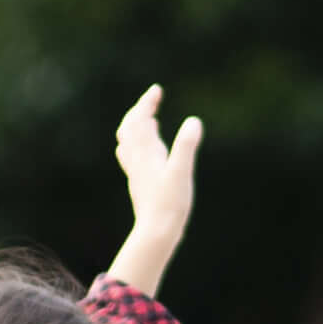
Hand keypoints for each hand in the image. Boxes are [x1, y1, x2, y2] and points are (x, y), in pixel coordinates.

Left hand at [107, 85, 201, 291]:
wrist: (155, 233)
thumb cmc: (170, 204)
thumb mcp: (182, 173)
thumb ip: (186, 146)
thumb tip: (193, 121)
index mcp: (146, 153)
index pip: (140, 120)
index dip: (146, 103)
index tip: (156, 90)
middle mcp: (137, 160)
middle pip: (130, 128)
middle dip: (140, 110)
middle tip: (153, 99)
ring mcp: (137, 172)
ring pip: (129, 143)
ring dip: (136, 126)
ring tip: (148, 119)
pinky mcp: (140, 183)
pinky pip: (133, 158)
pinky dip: (138, 145)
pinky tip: (148, 152)